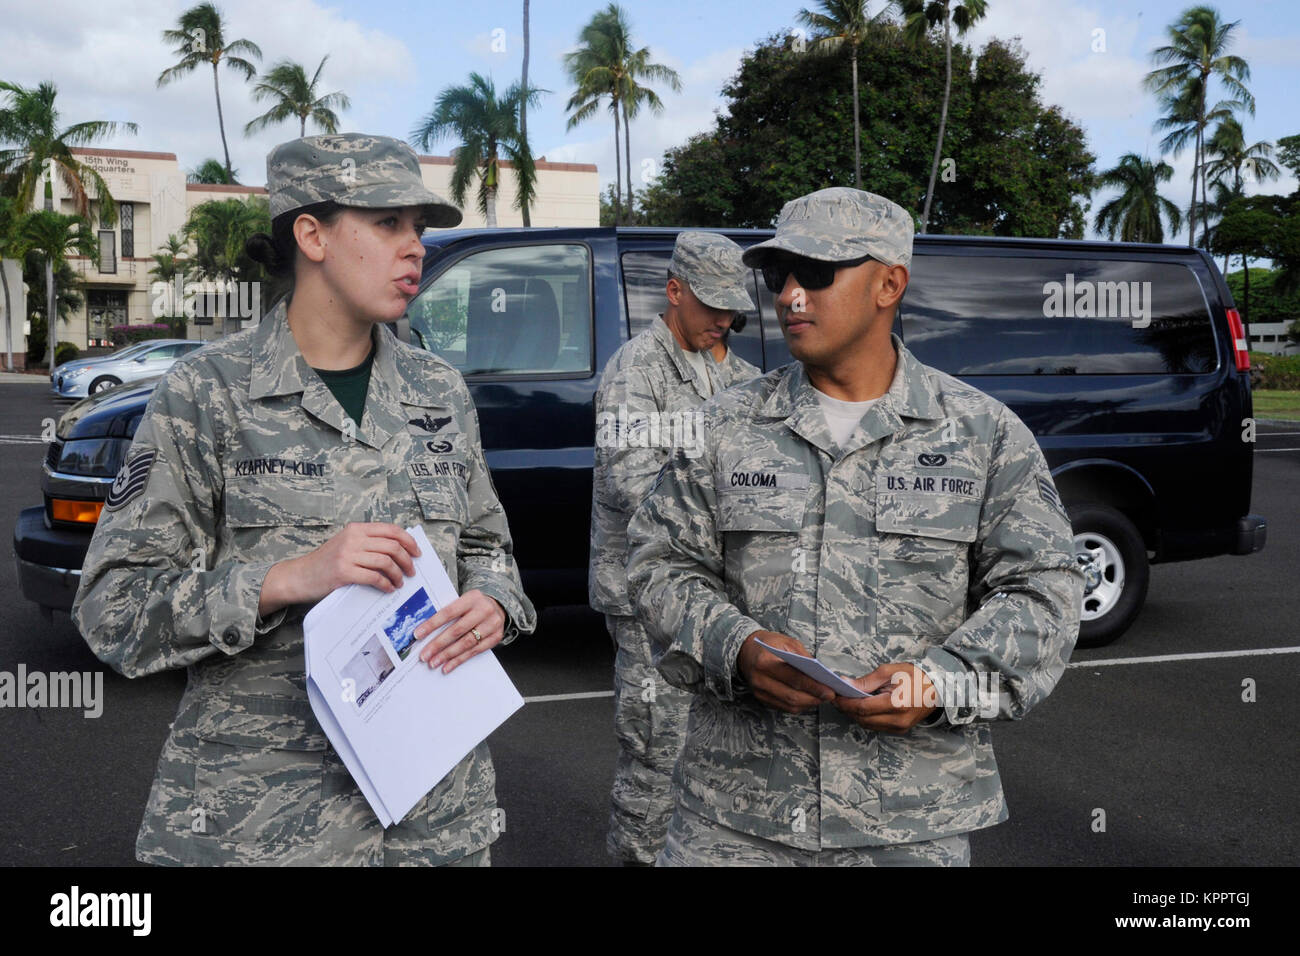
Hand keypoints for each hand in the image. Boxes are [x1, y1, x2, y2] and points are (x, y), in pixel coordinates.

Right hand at [258, 523, 419, 614]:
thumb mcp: (346, 544)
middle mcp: (353, 538)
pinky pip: (374, 577)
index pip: (391, 530)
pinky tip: (388, 589)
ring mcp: (347, 555)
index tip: (417, 552)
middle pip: (392, 546)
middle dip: (407, 560)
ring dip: (398, 574)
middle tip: (411, 571)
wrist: (300, 576)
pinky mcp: (343, 572)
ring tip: (399, 582)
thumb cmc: (326, 563)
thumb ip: (368, 542)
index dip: (408, 541)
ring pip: (386, 562)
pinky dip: (385, 584)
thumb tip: (400, 549)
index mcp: (356, 529)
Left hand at [414, 590, 506, 673]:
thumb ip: (449, 612)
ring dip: (447, 655)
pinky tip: (448, 666)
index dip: (432, 624)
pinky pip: (475, 651)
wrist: (499, 606)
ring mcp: (491, 624)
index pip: (449, 612)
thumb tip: (425, 630)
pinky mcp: (496, 637)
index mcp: (472, 598)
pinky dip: (459, 660)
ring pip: (466, 643)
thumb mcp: (463, 601)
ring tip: (434, 662)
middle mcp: (483, 610)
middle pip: (457, 630)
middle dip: (438, 644)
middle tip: (424, 655)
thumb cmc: (474, 605)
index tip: (418, 634)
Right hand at [736, 630, 835, 714]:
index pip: (794, 678)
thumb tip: (823, 673)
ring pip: (789, 705)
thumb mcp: (787, 642)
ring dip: (809, 703)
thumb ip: (804, 657)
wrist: (744, 650)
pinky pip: (784, 707)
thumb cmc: (769, 643)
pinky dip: (799, 705)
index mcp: (765, 662)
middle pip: (792, 696)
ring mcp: (759, 692)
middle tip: (830, 696)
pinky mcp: (761, 699)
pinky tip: (809, 699)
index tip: (831, 691)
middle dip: (814, 698)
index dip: (814, 687)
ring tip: (822, 698)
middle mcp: (760, 679)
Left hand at [832, 662, 937, 733]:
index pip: (863, 708)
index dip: (846, 703)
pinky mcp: (900, 730)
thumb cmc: (915, 676)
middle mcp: (898, 719)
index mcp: (897, 703)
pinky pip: (876, 726)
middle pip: (863, 719)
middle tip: (837, 698)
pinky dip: (866, 718)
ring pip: (868, 725)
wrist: (938, 688)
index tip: (835, 696)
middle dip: (847, 709)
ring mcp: (900, 727)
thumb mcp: (891, 671)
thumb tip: (846, 684)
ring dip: (855, 714)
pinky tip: (861, 707)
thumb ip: (867, 681)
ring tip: (847, 701)